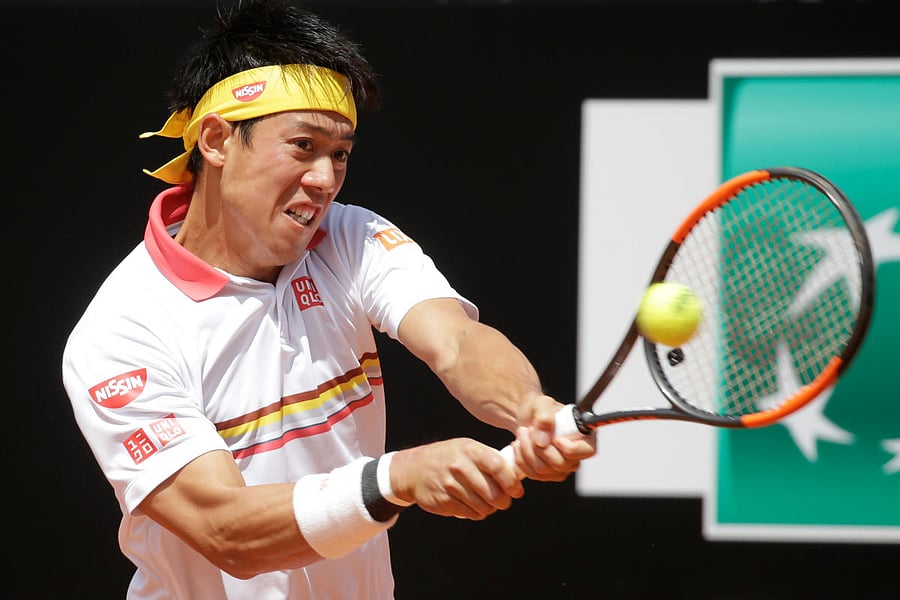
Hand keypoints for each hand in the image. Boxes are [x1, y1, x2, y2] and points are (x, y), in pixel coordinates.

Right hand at [389, 438, 523, 520]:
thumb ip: (489, 458)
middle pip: (493, 493)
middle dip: (503, 501)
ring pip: (483, 507)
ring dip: (490, 508)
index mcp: (469, 450)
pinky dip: (476, 513)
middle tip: (503, 501)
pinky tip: (472, 505)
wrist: (414, 469)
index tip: (516, 491)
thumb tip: (517, 472)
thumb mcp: (467, 448)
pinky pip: (470, 514)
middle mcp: (459, 466)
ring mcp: (450, 485)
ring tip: (486, 502)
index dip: (511, 482)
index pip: (498, 467)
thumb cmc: (448, 457)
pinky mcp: (444, 501)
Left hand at [510, 395, 596, 481]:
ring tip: (522, 433)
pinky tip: (519, 445)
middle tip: (528, 429)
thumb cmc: (539, 409)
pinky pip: (533, 474)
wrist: (526, 418)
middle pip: (560, 464)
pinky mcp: (547, 474)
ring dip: (526, 450)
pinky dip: (521, 459)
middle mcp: (576, 455)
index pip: (588, 451)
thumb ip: (545, 416)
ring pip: (542, 470)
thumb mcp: (542, 403)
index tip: (554, 438)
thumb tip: (543, 440)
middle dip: (538, 447)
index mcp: (584, 435)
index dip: (570, 448)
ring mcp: (562, 467)